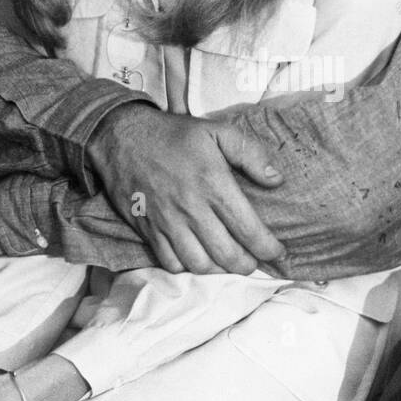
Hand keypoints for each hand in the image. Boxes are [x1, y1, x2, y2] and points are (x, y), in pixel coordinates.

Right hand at [88, 103, 286, 275]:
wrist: (123, 137)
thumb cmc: (174, 134)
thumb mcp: (218, 131)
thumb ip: (250, 153)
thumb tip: (276, 179)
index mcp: (214, 184)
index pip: (249, 230)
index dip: (268, 248)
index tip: (277, 252)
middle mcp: (192, 209)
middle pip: (227, 256)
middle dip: (247, 265)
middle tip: (253, 261)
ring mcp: (168, 222)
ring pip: (200, 265)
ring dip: (219, 270)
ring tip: (227, 262)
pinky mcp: (148, 230)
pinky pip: (170, 263)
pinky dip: (187, 267)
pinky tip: (197, 258)